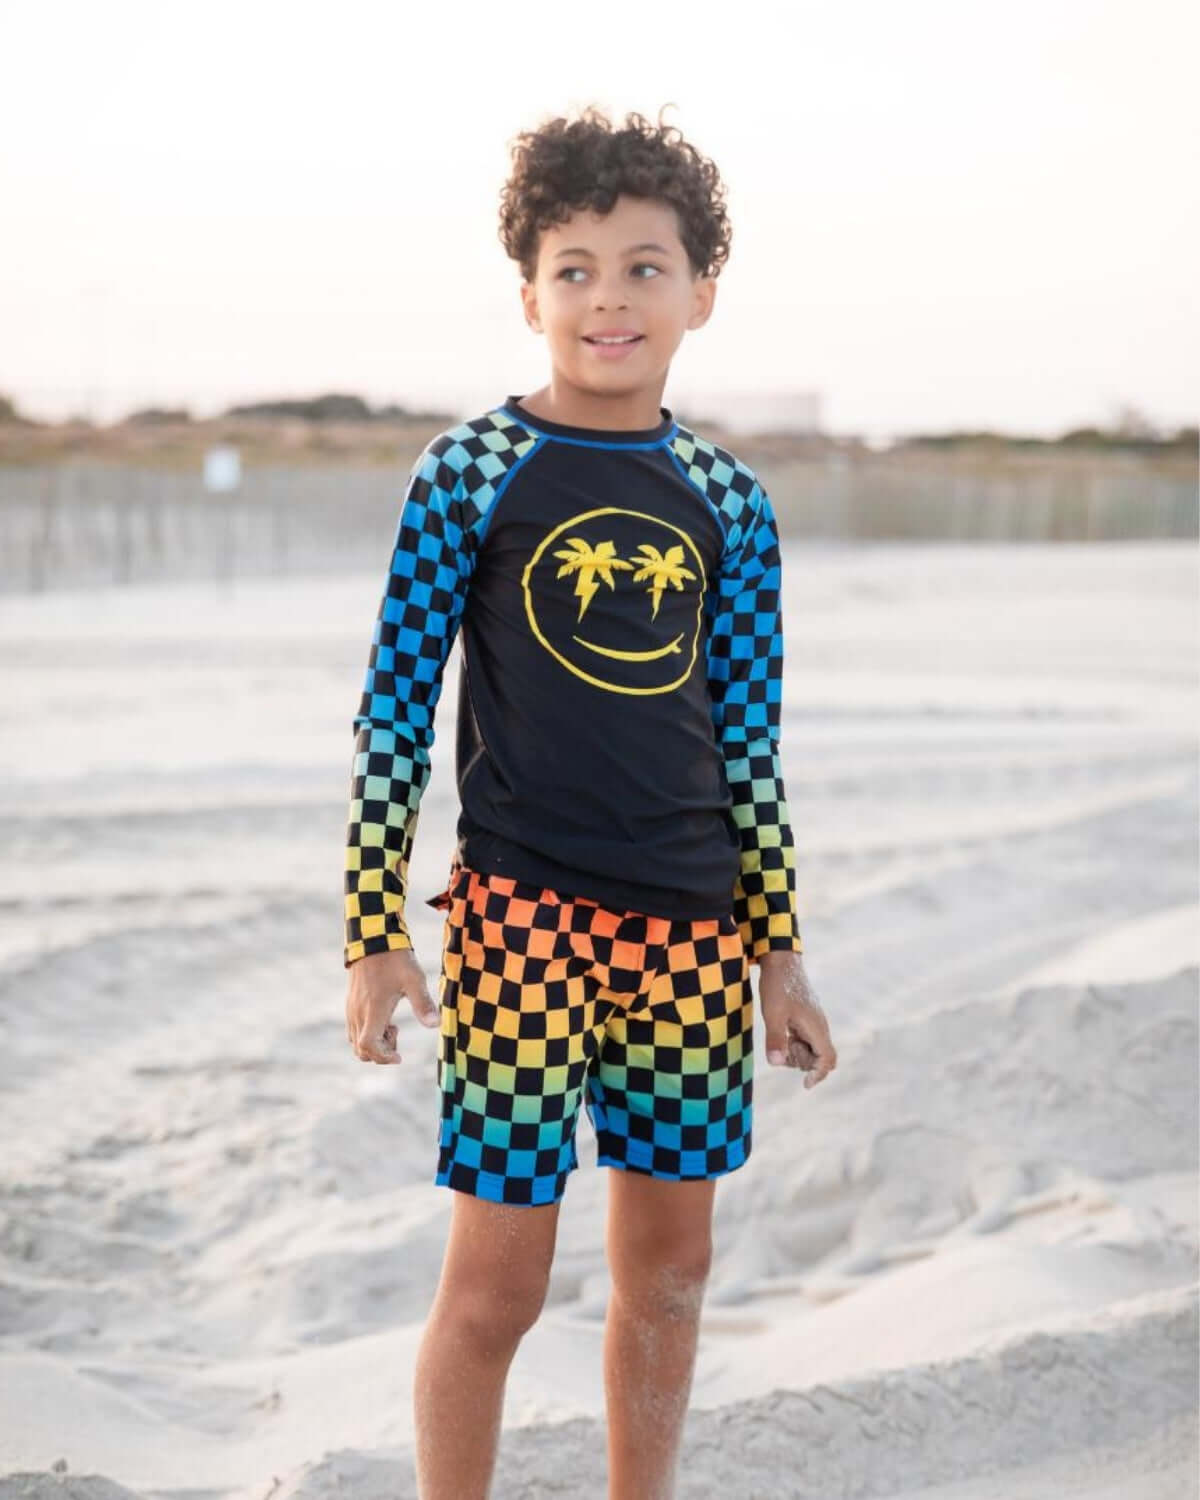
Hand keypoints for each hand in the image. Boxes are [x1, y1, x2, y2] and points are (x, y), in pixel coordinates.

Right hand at [345, 946, 439, 1064]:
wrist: (373, 939)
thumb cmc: (396, 959)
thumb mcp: (414, 980)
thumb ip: (423, 1003)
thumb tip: (435, 1025)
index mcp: (373, 1010)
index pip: (369, 1047)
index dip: (383, 1058)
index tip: (399, 1057)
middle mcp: (358, 1013)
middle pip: (361, 1050)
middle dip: (380, 1053)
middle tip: (397, 1034)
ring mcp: (352, 1008)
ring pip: (355, 1041)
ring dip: (374, 1043)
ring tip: (392, 1025)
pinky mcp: (350, 1003)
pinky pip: (353, 1029)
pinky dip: (367, 1033)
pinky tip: (384, 1017)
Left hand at [757, 951, 836, 1088]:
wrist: (781, 961)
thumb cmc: (777, 986)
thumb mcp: (772, 1014)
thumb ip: (775, 1039)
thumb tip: (776, 1064)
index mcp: (816, 1027)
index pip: (828, 1059)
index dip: (819, 1074)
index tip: (804, 1084)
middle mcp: (819, 1026)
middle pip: (820, 1058)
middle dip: (803, 1062)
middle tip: (784, 1046)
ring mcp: (814, 1022)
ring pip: (812, 1050)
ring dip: (797, 1053)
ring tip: (781, 1035)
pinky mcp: (806, 1018)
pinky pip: (805, 1040)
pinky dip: (794, 1043)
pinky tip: (782, 1030)